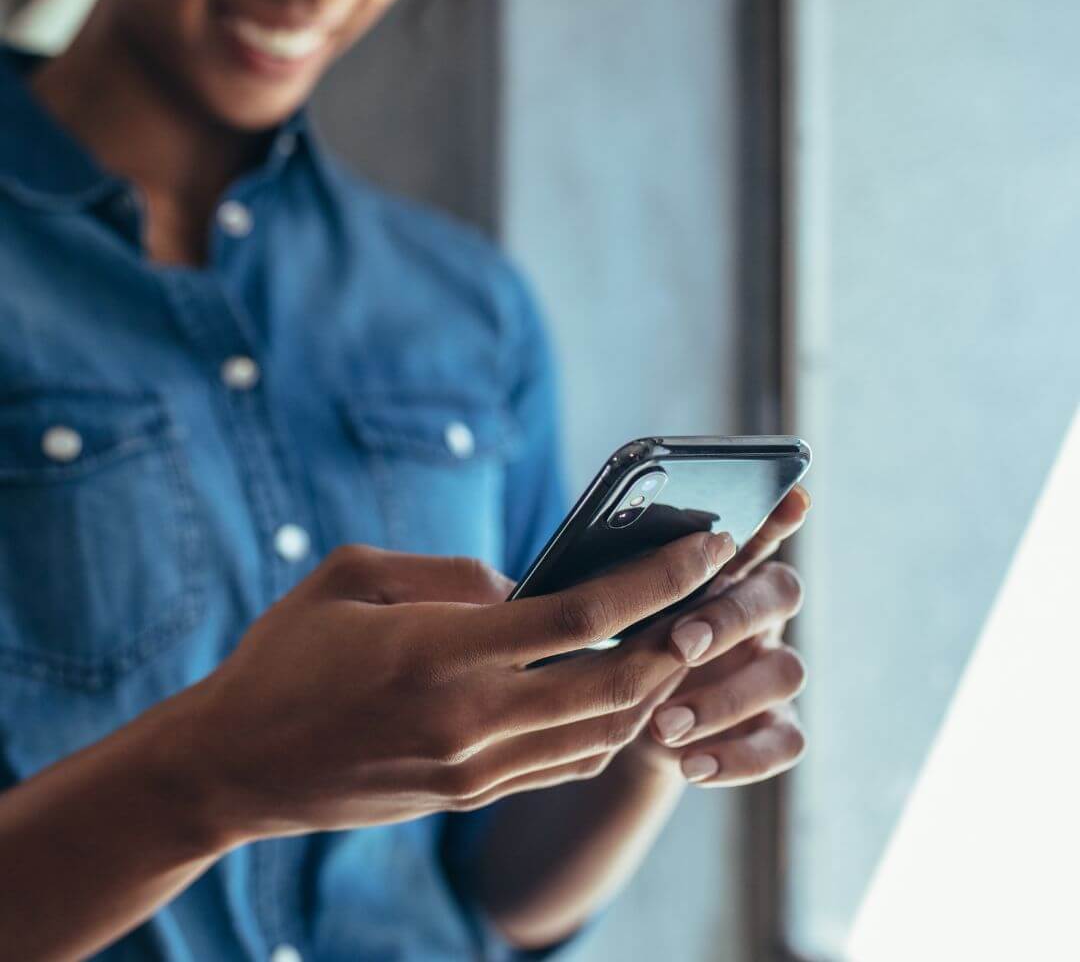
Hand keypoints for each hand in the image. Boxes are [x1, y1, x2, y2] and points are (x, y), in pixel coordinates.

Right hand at [179, 530, 736, 847]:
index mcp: (443, 653)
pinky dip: (609, 727)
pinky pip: (566, 766)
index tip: (707, 545)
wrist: (234, 767)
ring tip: (679, 637)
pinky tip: (620, 693)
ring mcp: (475, 771)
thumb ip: (449, 572)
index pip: (582, 614)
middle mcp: (472, 720)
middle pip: (615, 685)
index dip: (657, 578)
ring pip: (602, 734)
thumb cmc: (285, 656)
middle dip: (679, 637)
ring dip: (653, 686)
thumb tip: (524, 585)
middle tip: (713, 593)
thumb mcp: (353, 577)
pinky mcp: (468, 797)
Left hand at [622, 486, 810, 785]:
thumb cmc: (605, 645)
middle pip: (780, 593)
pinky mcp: (773, 725)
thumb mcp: (596, 613)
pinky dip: (741, 757)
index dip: (777, 515)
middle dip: (730, 617)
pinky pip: (786, 742)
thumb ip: (597, 591)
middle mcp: (756, 612)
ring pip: (786, 671)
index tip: (792, 498)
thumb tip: (538, 584)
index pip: (755, 531)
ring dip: (725, 697)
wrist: (615, 724)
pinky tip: (689, 765)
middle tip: (679, 643)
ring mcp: (769, 668)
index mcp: (719, 569)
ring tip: (661, 726)